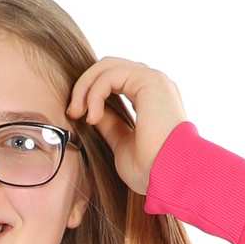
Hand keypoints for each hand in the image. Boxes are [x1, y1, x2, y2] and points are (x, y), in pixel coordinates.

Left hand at [67, 59, 187, 197]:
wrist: (172, 176)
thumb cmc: (152, 170)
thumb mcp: (122, 145)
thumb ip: (110, 125)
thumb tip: (92, 114)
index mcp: (150, 98)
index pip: (115, 81)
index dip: (91, 94)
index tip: (77, 117)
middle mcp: (154, 84)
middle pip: (109, 68)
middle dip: (85, 86)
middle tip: (72, 112)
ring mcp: (153, 80)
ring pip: (107, 67)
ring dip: (86, 88)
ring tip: (78, 113)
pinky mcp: (149, 80)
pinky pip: (110, 75)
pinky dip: (94, 93)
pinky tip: (92, 116)